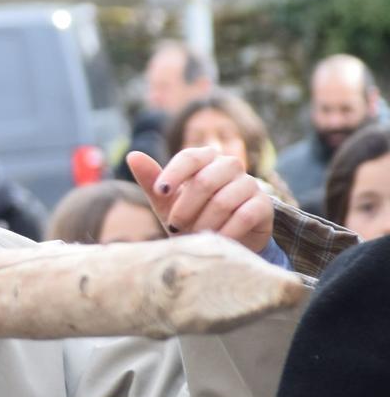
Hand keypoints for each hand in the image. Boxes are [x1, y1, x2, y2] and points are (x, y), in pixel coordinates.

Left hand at [127, 148, 273, 253]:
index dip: (173, 174)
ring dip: (204, 223)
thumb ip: (152, 180)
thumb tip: (132, 155)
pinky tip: (215, 240)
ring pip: (224, 200)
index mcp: (205, 159)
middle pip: (204, 181)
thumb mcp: (166, 202)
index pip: (189, 157)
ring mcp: (249, 184)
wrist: (222, 240)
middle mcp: (229, 166)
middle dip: (185, 208)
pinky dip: (225, 232)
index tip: (159, 193)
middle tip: (174, 226)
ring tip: (195, 235)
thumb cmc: (190, 216)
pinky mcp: (263, 205)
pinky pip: (244, 216)